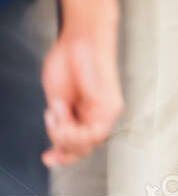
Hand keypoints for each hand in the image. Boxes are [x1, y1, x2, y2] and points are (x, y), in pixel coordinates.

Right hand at [40, 14, 120, 167]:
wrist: (82, 38)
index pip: (78, 145)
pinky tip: (62, 112)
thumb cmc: (69, 60)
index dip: (62, 156)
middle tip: (51, 130)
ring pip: (89, 144)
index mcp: (86, 113)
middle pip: (83, 148)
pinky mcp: (111, 104)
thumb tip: (58, 139)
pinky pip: (95, 132)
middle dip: (61, 147)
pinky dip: (73, 128)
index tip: (47, 157)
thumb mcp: (58, 97)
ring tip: (57, 114)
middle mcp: (99, 114)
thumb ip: (60, 120)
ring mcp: (107, 110)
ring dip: (65, 135)